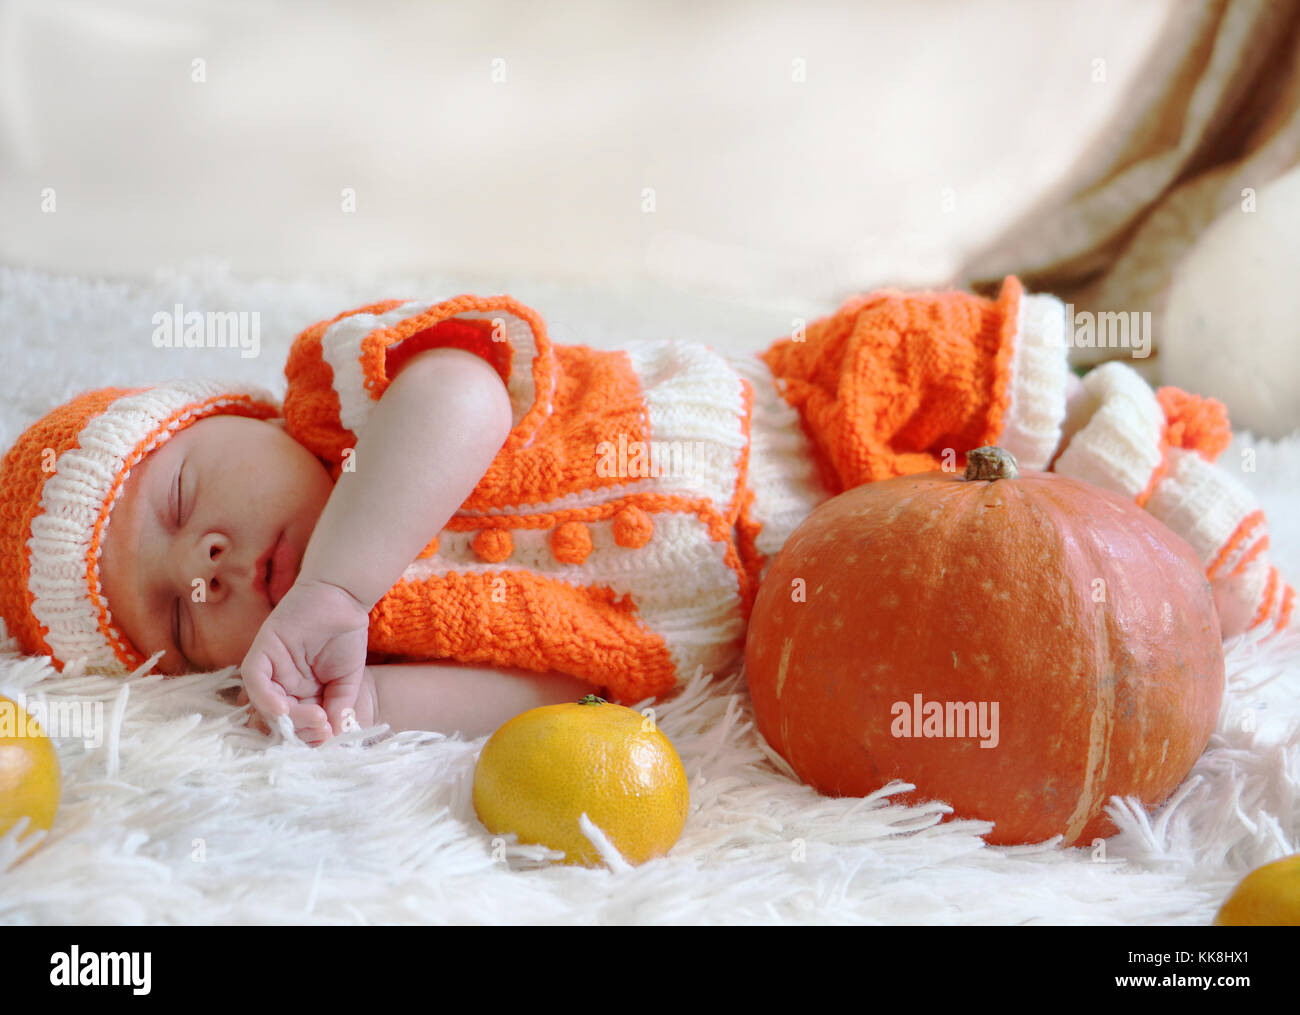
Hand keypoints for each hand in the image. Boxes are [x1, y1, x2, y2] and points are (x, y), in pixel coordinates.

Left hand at [239, 578, 370, 739]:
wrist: (344, 598)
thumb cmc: (345, 636)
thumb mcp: (348, 680)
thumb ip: (340, 706)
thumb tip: (335, 736)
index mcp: (299, 694)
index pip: (294, 725)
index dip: (307, 737)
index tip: (328, 737)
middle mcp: (280, 685)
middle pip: (277, 720)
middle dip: (299, 731)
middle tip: (323, 728)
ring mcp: (270, 669)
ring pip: (264, 705)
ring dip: (288, 719)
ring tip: (318, 718)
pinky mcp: (262, 651)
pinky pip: (254, 680)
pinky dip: (264, 697)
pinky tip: (283, 708)